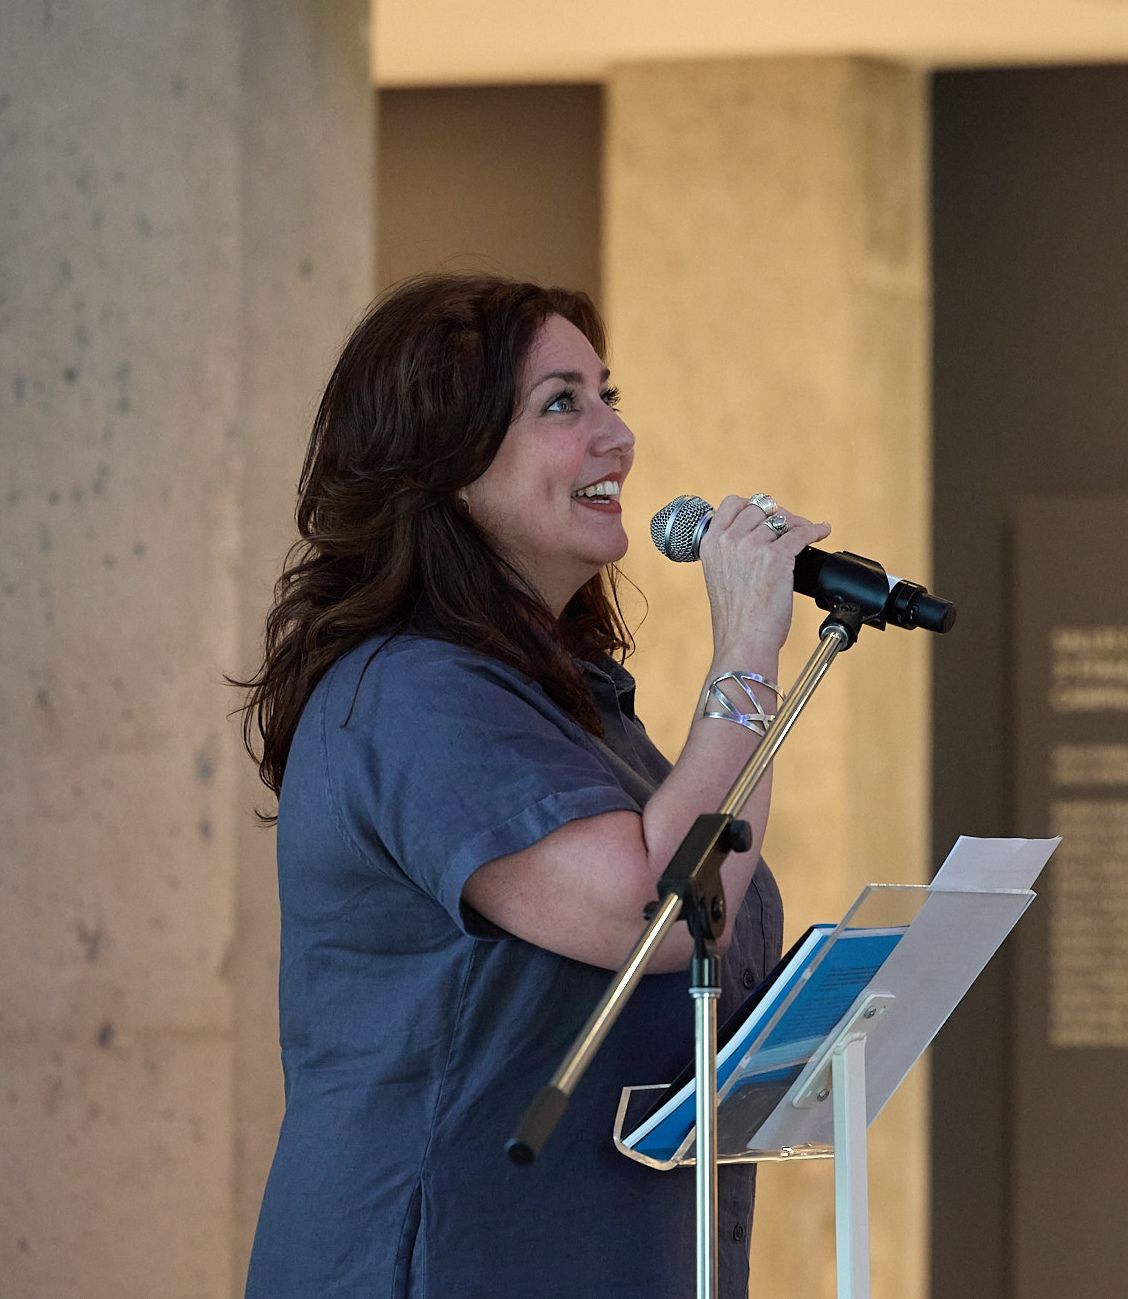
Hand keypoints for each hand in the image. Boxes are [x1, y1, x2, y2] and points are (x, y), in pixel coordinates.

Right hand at [698, 495, 830, 662]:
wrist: (743, 641)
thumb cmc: (734, 619)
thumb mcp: (720, 577)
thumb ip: (730, 553)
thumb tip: (755, 537)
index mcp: (710, 543)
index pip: (731, 504)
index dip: (751, 506)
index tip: (763, 515)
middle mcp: (729, 540)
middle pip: (760, 507)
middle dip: (777, 514)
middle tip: (788, 526)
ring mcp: (752, 545)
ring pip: (781, 519)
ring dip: (797, 523)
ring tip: (806, 531)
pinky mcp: (776, 556)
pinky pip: (801, 533)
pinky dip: (815, 530)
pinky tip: (822, 531)